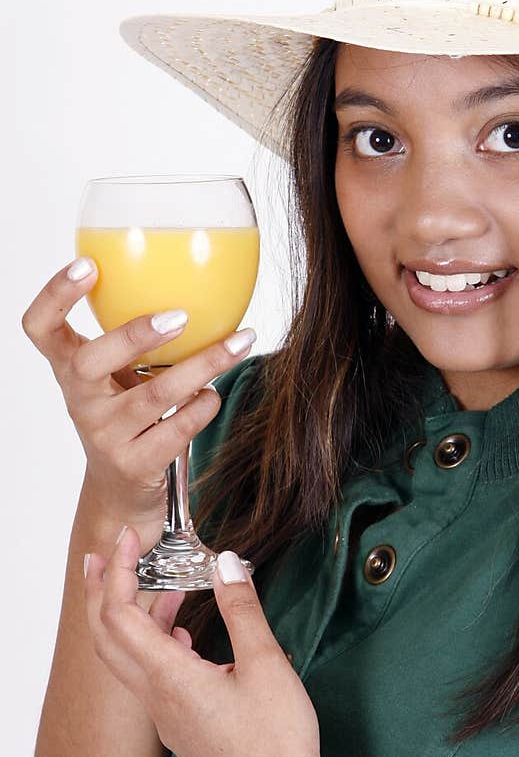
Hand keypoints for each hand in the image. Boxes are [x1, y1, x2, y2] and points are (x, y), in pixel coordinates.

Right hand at [20, 257, 255, 548]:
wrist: (122, 492)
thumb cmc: (127, 417)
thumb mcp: (117, 377)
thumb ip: (134, 339)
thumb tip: (194, 277)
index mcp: (70, 370)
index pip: (40, 328)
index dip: (55, 295)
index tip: (87, 264)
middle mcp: (81, 401)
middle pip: (88, 361)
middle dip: (133, 335)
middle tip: (179, 316)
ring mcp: (106, 436)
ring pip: (153, 395)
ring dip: (202, 365)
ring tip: (239, 341)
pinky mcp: (136, 465)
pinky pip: (177, 429)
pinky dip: (203, 406)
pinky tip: (215, 392)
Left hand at [83, 525, 325, 756]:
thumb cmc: (277, 743)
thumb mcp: (267, 664)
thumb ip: (242, 608)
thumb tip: (226, 563)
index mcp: (170, 678)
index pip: (120, 615)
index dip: (119, 572)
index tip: (129, 539)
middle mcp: (156, 699)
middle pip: (107, 638)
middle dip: (102, 591)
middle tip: (108, 555)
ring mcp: (166, 718)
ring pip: (127, 659)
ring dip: (131, 618)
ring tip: (157, 586)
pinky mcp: (182, 730)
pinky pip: (150, 679)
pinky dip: (154, 645)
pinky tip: (183, 637)